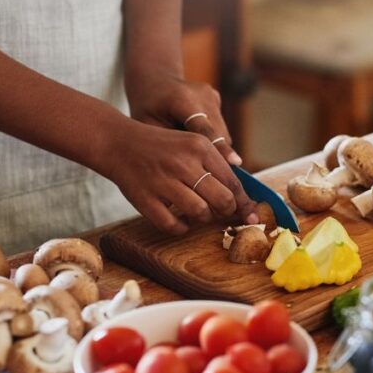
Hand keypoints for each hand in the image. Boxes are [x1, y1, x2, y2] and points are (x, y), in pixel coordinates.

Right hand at [100, 118, 256, 233]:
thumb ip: (216, 164)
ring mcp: (163, 182)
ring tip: (196, 211)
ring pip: (200, 213)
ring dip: (202, 218)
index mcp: (199, 147)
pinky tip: (179, 221)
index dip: (245, 203)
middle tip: (220, 211)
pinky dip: (180, 228)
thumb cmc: (162, 147)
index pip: (233, 182)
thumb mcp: (191, 144)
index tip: (252, 216)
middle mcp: (183, 163)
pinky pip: (173, 225)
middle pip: (222, 200)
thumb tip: (241, 194)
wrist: (119, 143)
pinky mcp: (145, 199)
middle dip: (226, 211)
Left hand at [130, 75, 242, 165]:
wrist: (153, 81)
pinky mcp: (216, 98)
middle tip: (215, 183)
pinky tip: (199, 145)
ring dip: (216, 150)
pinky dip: (214, 139)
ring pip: (223, 133)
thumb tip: (196, 174)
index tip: (235, 163)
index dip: (220, 148)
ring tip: (201, 163)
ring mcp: (211, 94)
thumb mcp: (150, 129)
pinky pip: (220, 127)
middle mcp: (202, 94)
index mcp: (182, 99)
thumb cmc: (147, 110)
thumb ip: (172, 148)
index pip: (204, 128)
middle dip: (218, 157)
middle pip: (219, 134)